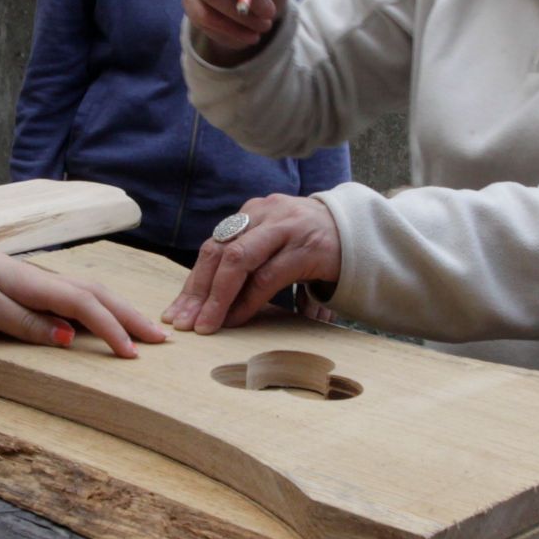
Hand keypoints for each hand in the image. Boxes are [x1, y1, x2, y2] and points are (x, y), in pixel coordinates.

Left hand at [0, 221, 167, 356]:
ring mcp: (35, 279)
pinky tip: (100, 316)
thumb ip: (25, 322)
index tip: (135, 354)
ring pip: (88, 293)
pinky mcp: (25, 284)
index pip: (86, 307)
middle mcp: (42, 277)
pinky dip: (96, 306)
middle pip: (98, 296)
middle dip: (131, 317)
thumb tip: (70, 337)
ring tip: (142, 328)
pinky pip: (72, 295)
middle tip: (162, 339)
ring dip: (118, 310)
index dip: (113, 330)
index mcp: (34, 283)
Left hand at [163, 194, 341, 333]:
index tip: (176, 311)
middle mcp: (265, 214)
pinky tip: (236, 318)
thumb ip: (247, 261)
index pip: (213, 246)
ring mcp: (286, 228)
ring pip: (238, 260)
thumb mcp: (274, 244)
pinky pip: (267, 275)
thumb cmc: (311, 244)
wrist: (361, 233)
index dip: (193, 282)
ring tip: (206, 325)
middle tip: (183, 323)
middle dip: (198, 291)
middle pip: (219, 252)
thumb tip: (207, 302)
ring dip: (217, 298)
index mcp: (253, 212)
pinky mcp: (306, 248)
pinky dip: (248, 299)